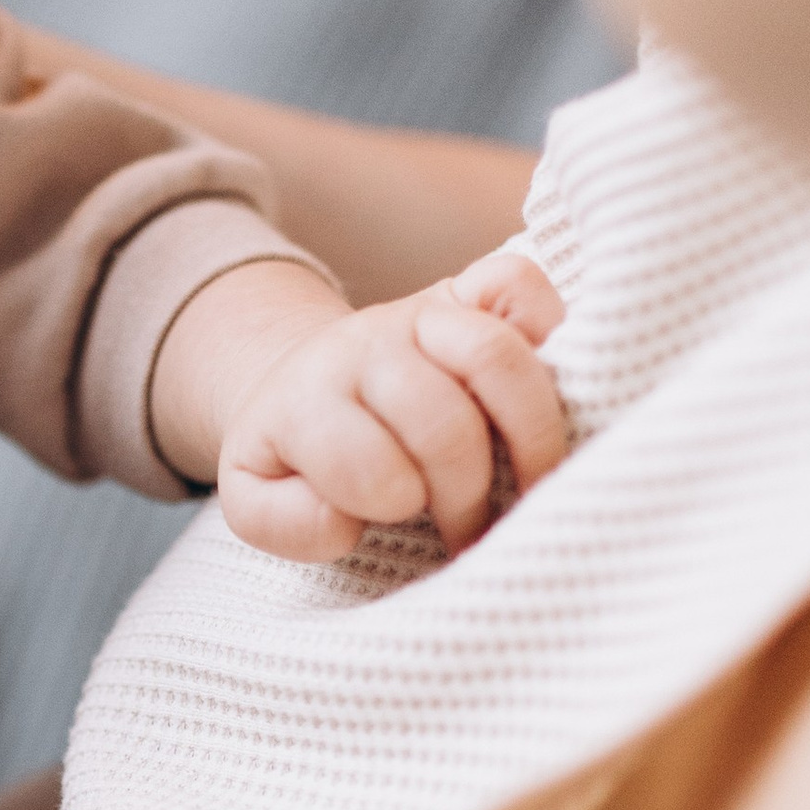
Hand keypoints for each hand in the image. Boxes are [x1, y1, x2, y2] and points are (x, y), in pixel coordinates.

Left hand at [154, 248, 568, 563]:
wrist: (303, 383)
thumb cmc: (296, 458)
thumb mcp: (259, 502)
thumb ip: (288, 525)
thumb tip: (348, 520)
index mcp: (305, 402)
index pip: (367, 467)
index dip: (395, 507)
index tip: (408, 525)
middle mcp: (366, 346)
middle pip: (442, 422)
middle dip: (465, 493)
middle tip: (469, 527)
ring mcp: (422, 313)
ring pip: (495, 356)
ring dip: (529, 439)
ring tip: (528, 486)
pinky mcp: (468, 292)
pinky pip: (521, 282)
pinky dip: (550, 331)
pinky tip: (543, 397)